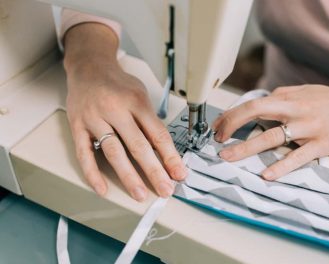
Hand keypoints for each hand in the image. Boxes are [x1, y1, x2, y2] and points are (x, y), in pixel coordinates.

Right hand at [64, 23, 185, 200]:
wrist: (88, 67)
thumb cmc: (117, 84)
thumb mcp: (141, 95)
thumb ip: (150, 121)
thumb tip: (164, 152)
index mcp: (136, 101)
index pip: (158, 134)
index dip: (170, 157)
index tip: (179, 173)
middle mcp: (116, 109)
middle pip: (138, 146)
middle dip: (154, 171)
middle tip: (164, 189)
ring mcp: (95, 118)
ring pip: (114, 152)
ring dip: (128, 176)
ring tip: (139, 193)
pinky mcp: (78, 126)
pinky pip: (85, 153)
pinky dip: (93, 173)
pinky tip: (103, 187)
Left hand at [212, 85, 328, 179]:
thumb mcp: (306, 92)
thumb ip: (283, 98)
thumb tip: (261, 106)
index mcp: (289, 96)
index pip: (252, 103)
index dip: (232, 115)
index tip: (219, 126)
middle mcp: (295, 109)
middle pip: (255, 112)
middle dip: (231, 125)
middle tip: (217, 140)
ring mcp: (308, 127)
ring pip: (271, 137)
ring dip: (246, 147)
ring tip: (228, 157)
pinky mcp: (322, 144)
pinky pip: (297, 157)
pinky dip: (280, 166)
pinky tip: (266, 174)